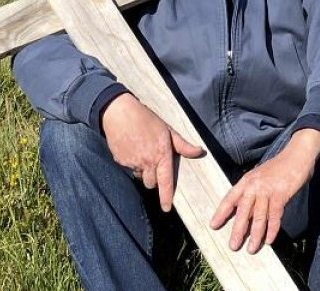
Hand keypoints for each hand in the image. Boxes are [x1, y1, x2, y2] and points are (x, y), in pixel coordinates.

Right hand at [100, 93, 203, 211]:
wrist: (119, 112)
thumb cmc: (146, 119)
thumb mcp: (168, 130)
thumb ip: (183, 144)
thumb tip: (200, 152)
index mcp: (161, 155)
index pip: (165, 182)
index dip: (166, 197)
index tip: (166, 208)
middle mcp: (147, 162)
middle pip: (151, 183)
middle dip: (154, 178)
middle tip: (154, 163)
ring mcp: (132, 163)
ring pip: (139, 176)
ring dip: (142, 170)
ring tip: (142, 152)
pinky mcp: (120, 161)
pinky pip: (128, 168)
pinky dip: (131, 163)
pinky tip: (132, 148)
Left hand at [210, 129, 319, 253]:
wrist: (297, 154)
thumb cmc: (278, 167)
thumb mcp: (259, 176)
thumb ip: (252, 190)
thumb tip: (246, 211)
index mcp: (246, 180)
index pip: (230, 198)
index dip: (221, 213)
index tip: (213, 225)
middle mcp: (254, 185)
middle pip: (243, 211)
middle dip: (238, 230)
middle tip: (233, 246)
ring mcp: (267, 190)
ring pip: (259, 217)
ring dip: (255, 235)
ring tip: (251, 249)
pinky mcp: (281, 194)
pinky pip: (275, 216)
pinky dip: (272, 229)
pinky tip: (269, 240)